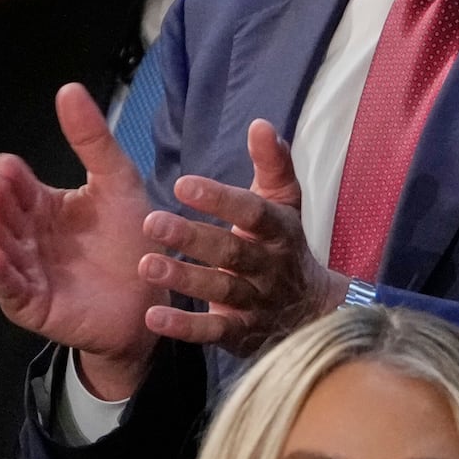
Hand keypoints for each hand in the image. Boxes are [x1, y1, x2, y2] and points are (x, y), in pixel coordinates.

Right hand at [0, 84, 162, 395]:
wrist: (153, 296)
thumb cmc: (132, 239)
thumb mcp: (117, 183)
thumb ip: (93, 140)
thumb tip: (68, 88)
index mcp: (44, 205)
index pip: (20, 185)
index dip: (13, 176)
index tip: (7, 165)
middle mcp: (29, 236)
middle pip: (5, 214)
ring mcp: (27, 270)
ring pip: (1, 248)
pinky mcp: (32, 303)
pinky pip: (10, 287)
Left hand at [137, 121, 346, 357]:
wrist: (312, 310)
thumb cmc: (284, 244)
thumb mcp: (284, 202)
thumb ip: (272, 164)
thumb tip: (261, 124)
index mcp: (279, 231)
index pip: (252, 213)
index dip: (220, 199)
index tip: (183, 185)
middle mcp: (269, 267)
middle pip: (232, 253)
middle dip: (193, 238)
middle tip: (151, 223)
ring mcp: (257, 302)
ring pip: (221, 291)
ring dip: (184, 279)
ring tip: (146, 265)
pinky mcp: (242, 333)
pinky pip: (213, 333)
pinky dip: (184, 327)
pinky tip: (153, 317)